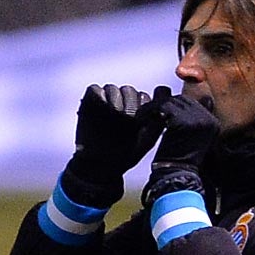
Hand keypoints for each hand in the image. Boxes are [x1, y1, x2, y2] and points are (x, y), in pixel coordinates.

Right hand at [62, 83, 162, 207]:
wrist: (102, 165)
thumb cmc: (127, 154)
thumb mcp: (148, 139)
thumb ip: (159, 119)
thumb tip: (164, 97)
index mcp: (139, 108)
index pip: (144, 96)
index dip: (143, 105)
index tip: (140, 122)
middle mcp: (123, 102)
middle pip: (128, 90)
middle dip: (129, 104)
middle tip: (127, 120)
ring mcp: (106, 100)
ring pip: (112, 89)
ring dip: (114, 101)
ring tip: (114, 115)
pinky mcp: (90, 102)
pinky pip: (95, 90)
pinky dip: (98, 96)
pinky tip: (101, 109)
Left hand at [140, 87, 219, 205]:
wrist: (175, 175)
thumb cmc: (177, 160)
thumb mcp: (187, 138)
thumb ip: (189, 120)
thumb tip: (183, 103)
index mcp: (212, 122)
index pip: (190, 102)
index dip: (172, 106)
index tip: (158, 113)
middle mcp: (209, 119)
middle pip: (181, 99)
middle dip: (162, 105)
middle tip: (146, 113)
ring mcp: (199, 120)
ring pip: (171, 102)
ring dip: (153, 107)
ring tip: (142, 116)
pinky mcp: (186, 122)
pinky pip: (164, 107)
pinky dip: (151, 111)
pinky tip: (143, 119)